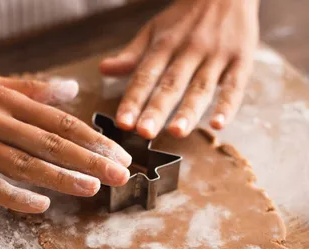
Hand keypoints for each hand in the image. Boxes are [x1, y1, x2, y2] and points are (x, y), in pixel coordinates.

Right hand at [0, 56, 131, 212]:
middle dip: (88, 159)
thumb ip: (31, 89)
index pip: (58, 121)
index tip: (117, 154)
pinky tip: (41, 205)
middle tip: (119, 174)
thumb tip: (70, 89)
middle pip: (49, 142)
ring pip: (23, 163)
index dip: (91, 139)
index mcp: (5, 98)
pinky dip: (15, 197)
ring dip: (60, 177)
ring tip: (91, 189)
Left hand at [100, 0, 259, 138]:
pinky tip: (218, 125)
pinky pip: (235, 86)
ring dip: (189, 111)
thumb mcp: (156, 30)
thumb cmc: (187, 17)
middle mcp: (189, 50)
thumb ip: (132, 54)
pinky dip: (228, 106)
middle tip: (144, 133)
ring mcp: (216, 55)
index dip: (133, 100)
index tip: (123, 123)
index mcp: (165, 45)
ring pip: (201, 87)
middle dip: (157, 110)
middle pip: (171, 84)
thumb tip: (104, 69)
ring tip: (177, 132)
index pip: (145, 76)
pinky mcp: (242, 59)